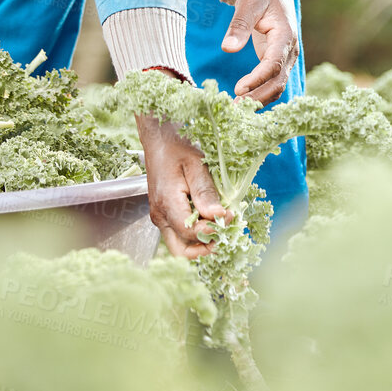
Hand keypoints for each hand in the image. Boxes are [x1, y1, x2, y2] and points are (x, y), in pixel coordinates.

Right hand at [136, 105, 230, 258]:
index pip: (190, 232)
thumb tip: (218, 216)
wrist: (160, 141)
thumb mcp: (195, 165)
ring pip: (180, 244)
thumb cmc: (178, 149)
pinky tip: (211, 221)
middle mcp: (160, 216)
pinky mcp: (164, 215)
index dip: (213, 231)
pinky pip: (180, 234)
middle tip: (226, 235)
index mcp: (166, 203)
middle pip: (181, 250)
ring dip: (202, 243)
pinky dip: (196, 234)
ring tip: (222, 228)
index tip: (231, 217)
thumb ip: (205, 192)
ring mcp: (161, 218)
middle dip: (205, 249)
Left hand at [222, 0, 298, 102]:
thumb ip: (239, 25)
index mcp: (285, 35)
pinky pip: (273, 83)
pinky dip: (260, 95)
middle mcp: (290, 50)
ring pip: (277, 86)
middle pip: (278, 81)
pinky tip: (243, 101)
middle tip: (233, 107)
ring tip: (235, 108)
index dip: (257, 79)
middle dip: (257, 96)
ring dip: (259, 99)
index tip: (238, 89)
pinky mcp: (278, 61)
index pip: (273, 64)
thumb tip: (228, 48)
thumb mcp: (249, 3)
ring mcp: (286, 58)